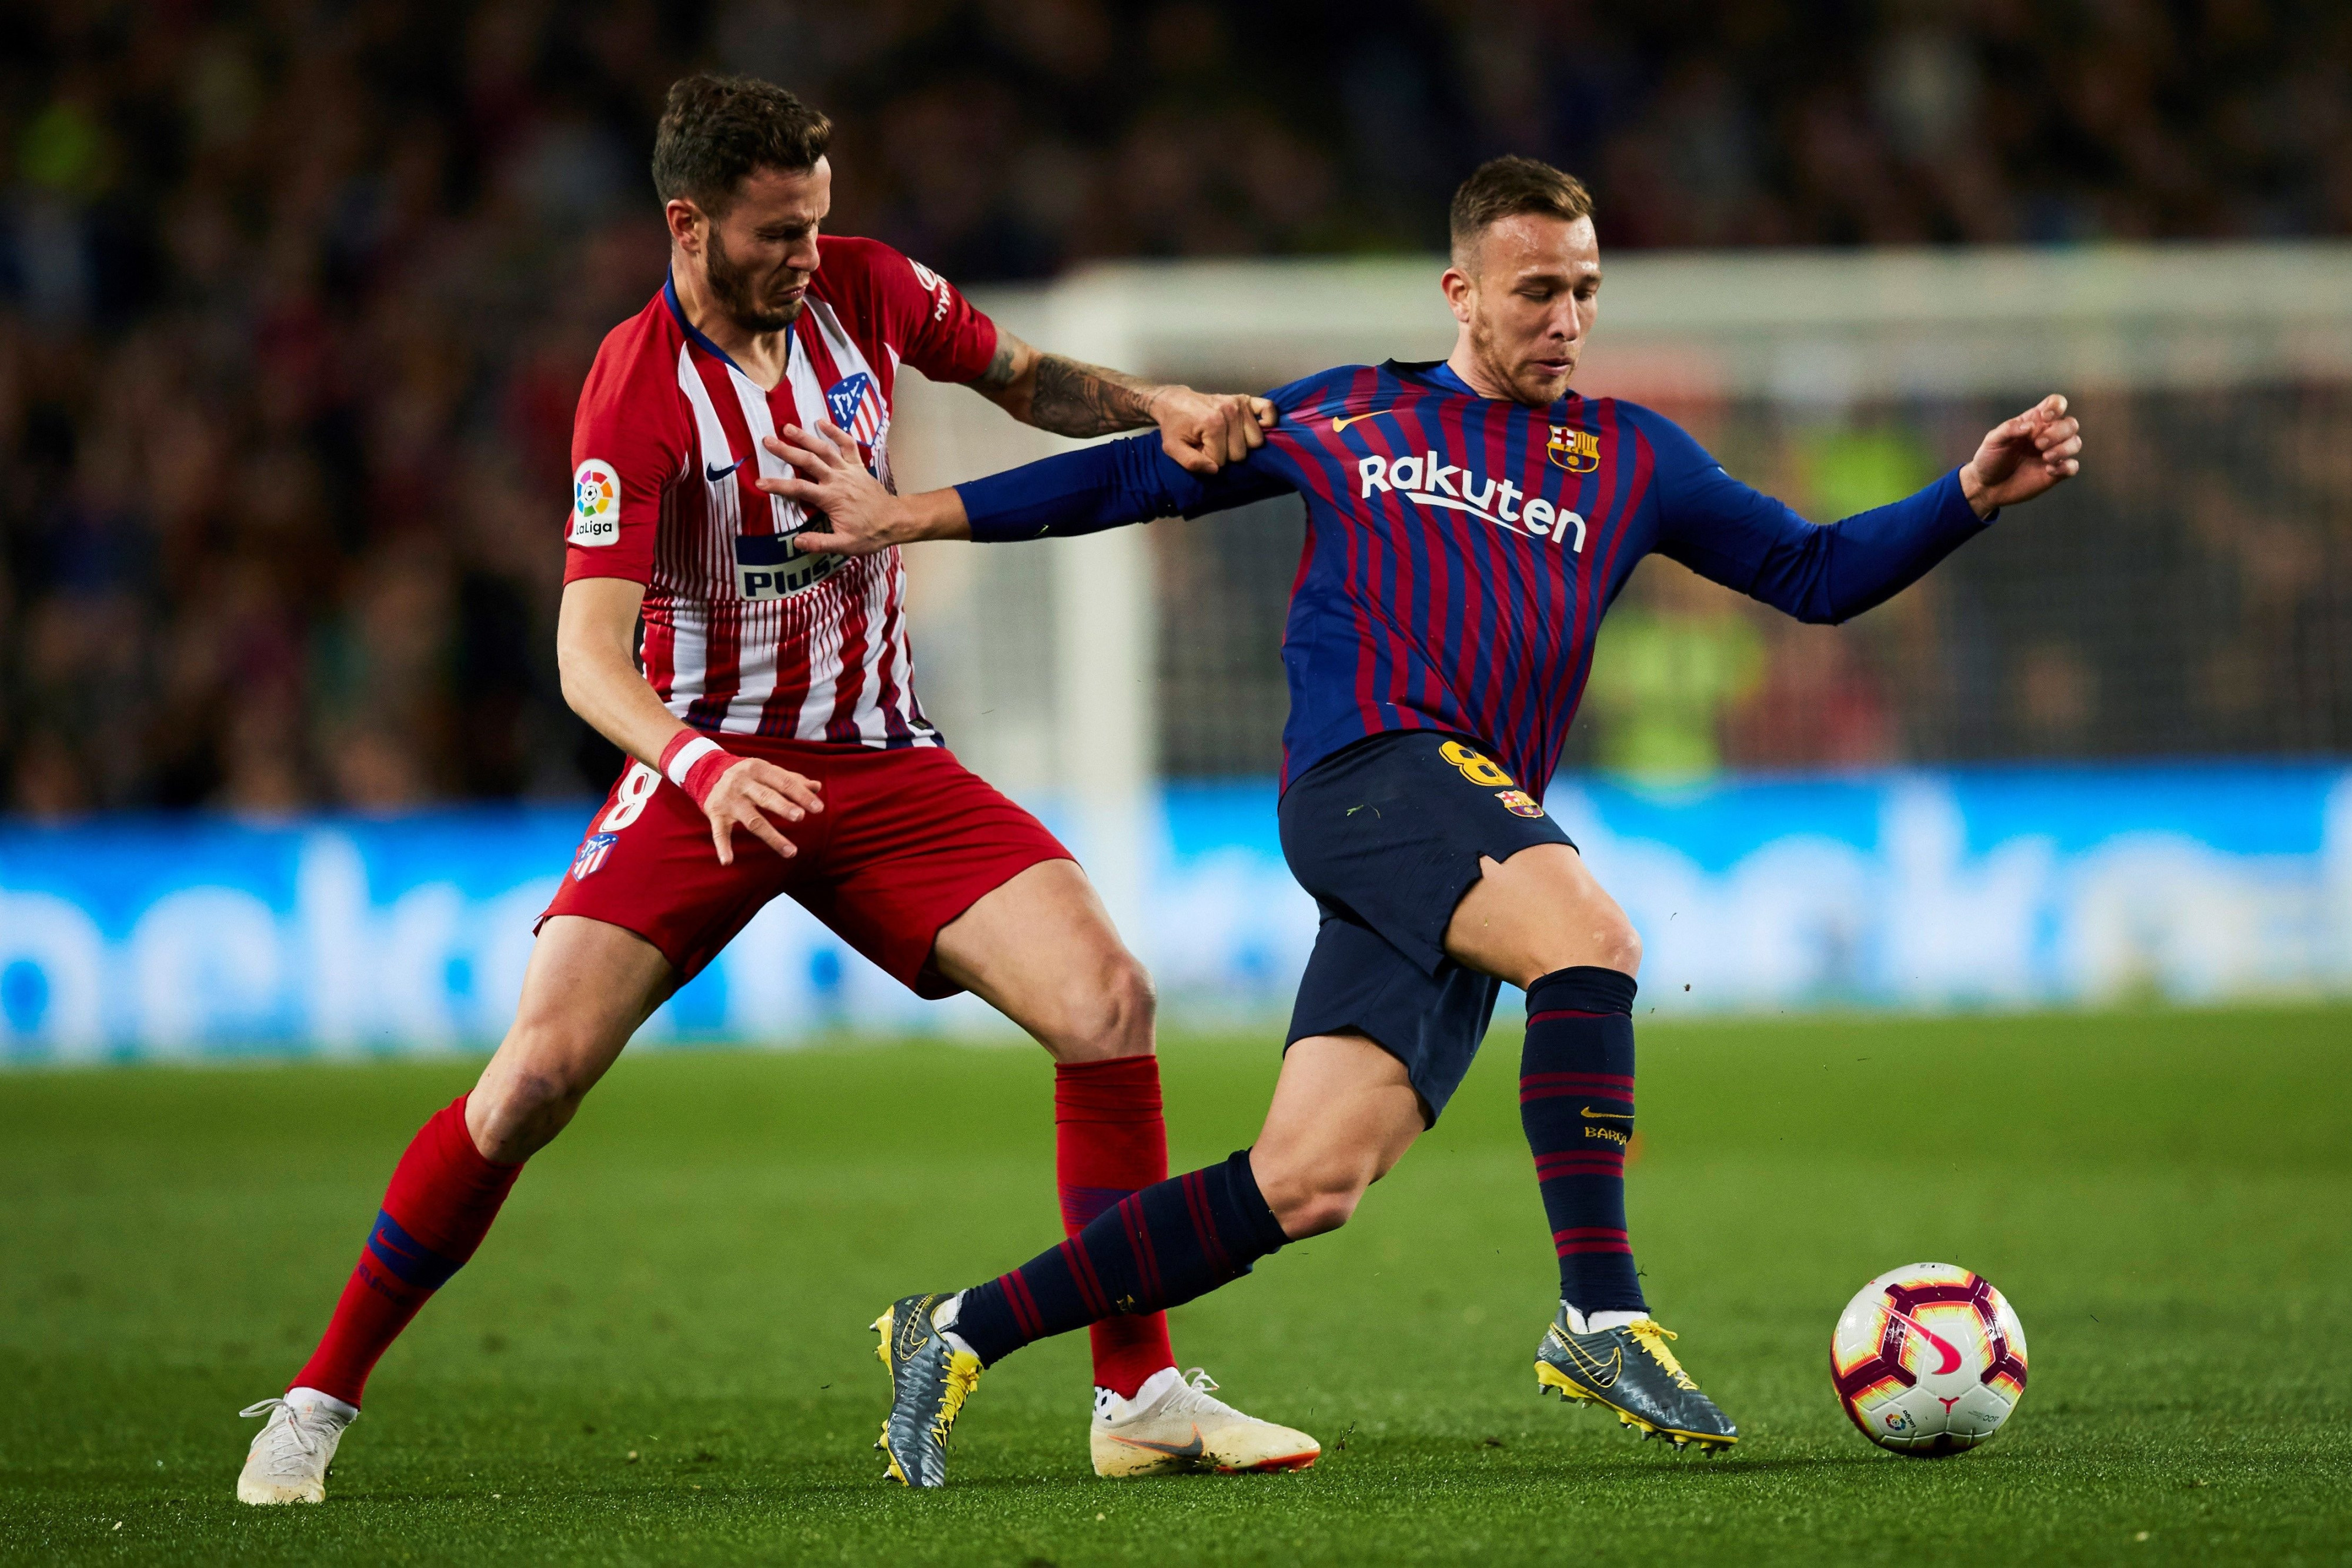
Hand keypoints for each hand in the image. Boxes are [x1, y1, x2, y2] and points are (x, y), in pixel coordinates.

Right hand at [702, 757, 822, 864]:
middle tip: (800, 817)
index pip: (784, 782)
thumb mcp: (768, 771)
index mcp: (759, 769)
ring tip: (791, 852)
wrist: (706, 771)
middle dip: (783, 807)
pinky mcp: (716, 813)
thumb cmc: (748, 775)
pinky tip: (728, 861)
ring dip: (771, 836)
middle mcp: (742, 783)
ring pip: (752, 820)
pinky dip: (722, 847)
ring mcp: (729, 800)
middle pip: (766, 797)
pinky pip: (719, 832)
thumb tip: (817, 787)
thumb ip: (792, 780)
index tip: (819, 808)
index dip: (801, 795)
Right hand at [757, 422, 919, 554]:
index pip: (799, 490)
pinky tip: (821, 421)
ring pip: (824, 449)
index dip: (778, 486)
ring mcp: (848, 470)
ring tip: (787, 427)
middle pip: (808, 462)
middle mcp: (838, 480)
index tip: (760, 483)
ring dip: (806, 437)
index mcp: (831, 498)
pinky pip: (847, 445)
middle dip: (787, 451)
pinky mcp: (858, 466)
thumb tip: (796, 542)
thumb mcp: (845, 545)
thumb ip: (820, 543)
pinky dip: (836, 432)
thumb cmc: (870, 534)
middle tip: (767, 440)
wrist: (895, 521)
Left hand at [1148, 387, 1278, 474]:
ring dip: (1243, 443)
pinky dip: (1267, 420)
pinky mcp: (1245, 399)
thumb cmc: (1174, 426)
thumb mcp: (1173, 448)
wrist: (1174, 401)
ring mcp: (1239, 404)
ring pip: (1256, 440)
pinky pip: (1269, 409)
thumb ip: (1191, 463)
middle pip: (1241, 453)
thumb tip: (1215, 470)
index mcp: (1212, 425)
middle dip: (1226, 454)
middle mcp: (1229, 413)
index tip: (1200, 449)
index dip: (1210, 459)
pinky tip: (1256, 426)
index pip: (1222, 460)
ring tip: (1227, 437)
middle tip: (1213, 444)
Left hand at [1959, 394, 2081, 516]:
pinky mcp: (2055, 472)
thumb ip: (2009, 429)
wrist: (1987, 486)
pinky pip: (2073, 466)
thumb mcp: (1993, 440)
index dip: (2056, 406)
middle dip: (2059, 432)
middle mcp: (2047, 435)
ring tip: (2045, 457)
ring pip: (2075, 443)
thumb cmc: (1989, 459)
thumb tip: (2030, 425)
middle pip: (2070, 424)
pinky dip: (2066, 467)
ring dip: (2064, 448)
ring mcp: (2053, 453)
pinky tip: (2049, 470)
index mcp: (2034, 421)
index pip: (2056, 403)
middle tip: (2038, 444)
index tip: (2045, 417)